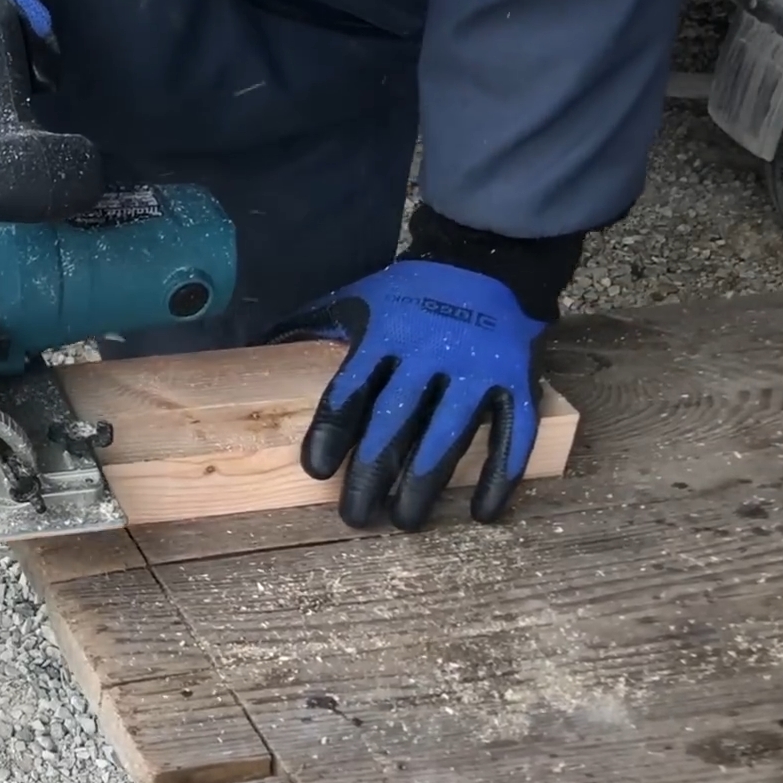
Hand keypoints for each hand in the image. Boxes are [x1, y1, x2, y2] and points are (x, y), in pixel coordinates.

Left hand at [269, 259, 549, 531]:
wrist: (487, 260)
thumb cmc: (411, 292)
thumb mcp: (358, 297)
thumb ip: (315, 322)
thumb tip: (266, 342)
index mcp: (384, 336)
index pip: (349, 392)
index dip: (331, 434)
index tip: (318, 471)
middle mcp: (429, 354)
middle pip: (394, 423)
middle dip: (372, 474)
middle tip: (356, 516)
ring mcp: (476, 369)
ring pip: (447, 435)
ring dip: (426, 483)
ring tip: (406, 521)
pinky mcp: (517, 380)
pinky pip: (512, 434)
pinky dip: (501, 475)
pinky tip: (481, 512)